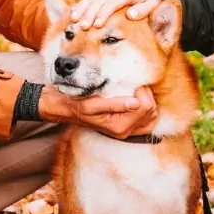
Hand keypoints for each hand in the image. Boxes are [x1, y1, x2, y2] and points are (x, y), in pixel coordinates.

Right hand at [38, 85, 158, 138]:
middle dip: (146, 95)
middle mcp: (124, 131)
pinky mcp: (125, 124)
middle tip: (131, 84)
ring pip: (152, 115)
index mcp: (118, 127)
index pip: (146, 107)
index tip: (129, 82)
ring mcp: (125, 129)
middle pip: (152, 111)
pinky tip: (134, 96)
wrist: (61, 107)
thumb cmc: (73, 103)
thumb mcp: (90, 103)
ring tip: (133, 89)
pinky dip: (145, 105)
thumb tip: (136, 102)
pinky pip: (146, 118)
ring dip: (147, 99)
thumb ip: (114, 104)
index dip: (141, 90)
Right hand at [70, 0, 161, 29]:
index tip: (98, 25)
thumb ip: (144, 9)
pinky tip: (72, 14)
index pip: (113, 3)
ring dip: (81, 9)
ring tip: (74, 20)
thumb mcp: (152, 4)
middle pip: (99, 1)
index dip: (104, 13)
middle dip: (90, 14)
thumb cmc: (148, 1)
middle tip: (83, 26)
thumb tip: (130, 15)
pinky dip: (79, 6)